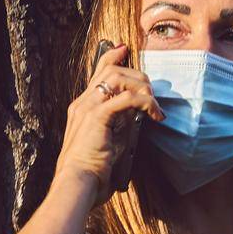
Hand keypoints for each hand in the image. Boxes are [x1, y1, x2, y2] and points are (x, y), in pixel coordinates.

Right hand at [54, 42, 163, 208]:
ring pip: (118, 78)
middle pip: (111, 70)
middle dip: (138, 76)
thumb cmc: (93, 169)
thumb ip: (119, 123)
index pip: (97, 72)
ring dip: (143, 87)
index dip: (112, 57)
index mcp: (82, 107)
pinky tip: (155, 114)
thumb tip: (136, 111)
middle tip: (153, 94)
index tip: (125, 50)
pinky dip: (146, 102)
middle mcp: (83, 103)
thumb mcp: (109, 140)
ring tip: (154, 107)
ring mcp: (88, 108)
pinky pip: (126, 98)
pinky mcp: (98, 117)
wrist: (77, 182)